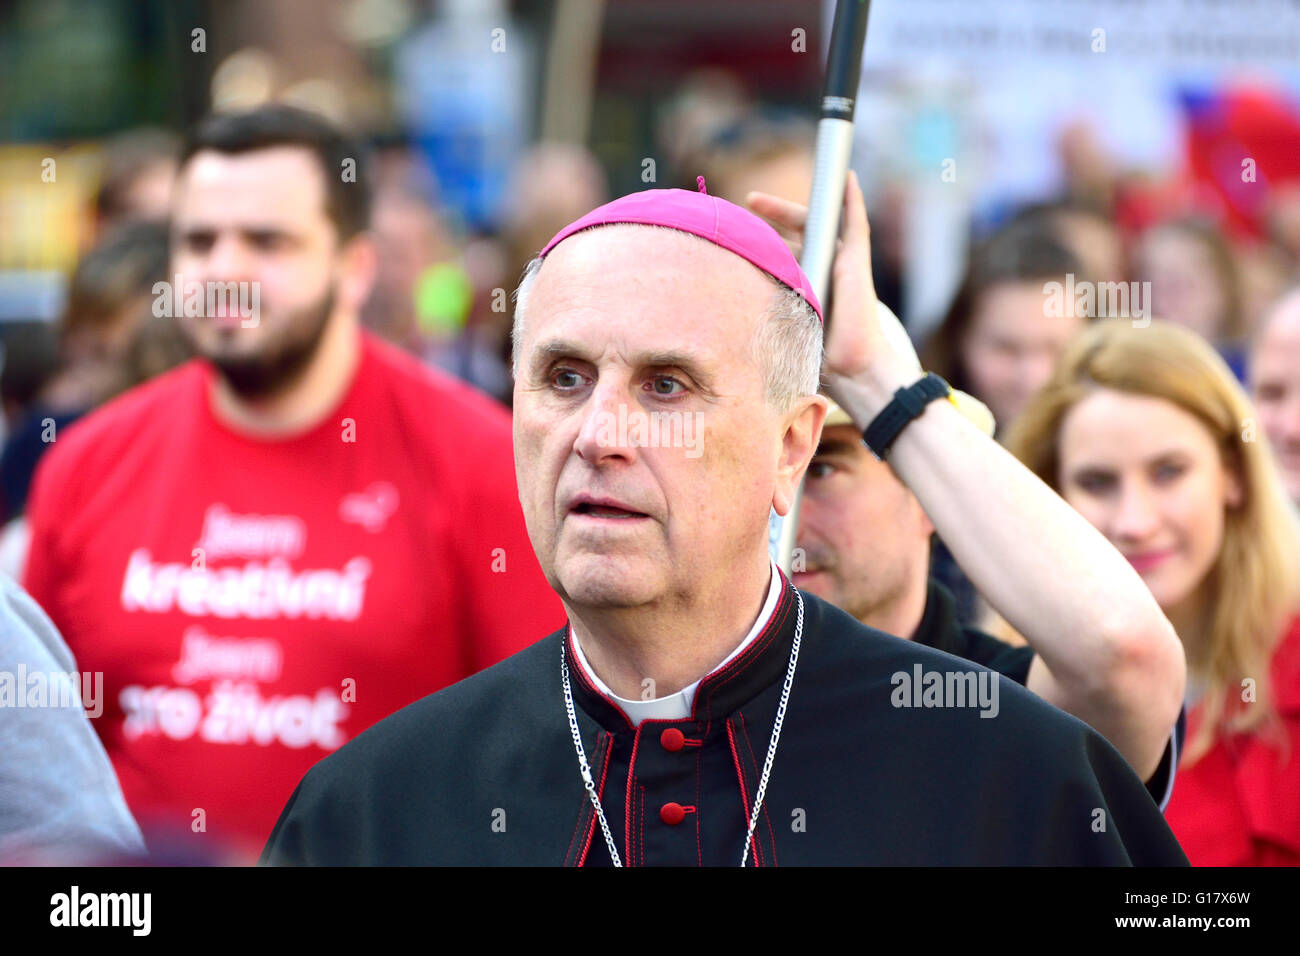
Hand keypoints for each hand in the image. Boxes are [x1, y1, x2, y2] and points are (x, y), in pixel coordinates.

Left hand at [746, 170, 916, 418]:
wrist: (852, 366)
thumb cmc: (819, 356)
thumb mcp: (782, 327)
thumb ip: (764, 315)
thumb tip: (721, 324)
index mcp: (810, 284)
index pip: (785, 251)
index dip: (765, 238)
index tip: (739, 229)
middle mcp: (827, 270)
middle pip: (801, 230)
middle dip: (776, 213)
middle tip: (750, 199)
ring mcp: (844, 264)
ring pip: (825, 221)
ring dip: (809, 199)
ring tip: (798, 181)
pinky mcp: (858, 263)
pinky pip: (856, 224)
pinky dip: (851, 200)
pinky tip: (845, 178)